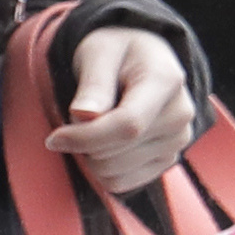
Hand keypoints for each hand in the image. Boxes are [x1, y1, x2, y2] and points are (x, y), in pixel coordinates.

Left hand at [47, 26, 196, 194]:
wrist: (141, 58)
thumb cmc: (116, 51)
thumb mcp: (99, 53)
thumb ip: (93, 84)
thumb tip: (83, 115)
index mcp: (166, 81)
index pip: (127, 125)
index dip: (84, 137)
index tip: (54, 137)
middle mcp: (180, 115)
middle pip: (117, 153)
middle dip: (83, 141)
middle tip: (78, 114)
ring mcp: (177, 141)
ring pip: (114, 173)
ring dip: (89, 155)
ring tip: (93, 124)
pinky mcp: (167, 160)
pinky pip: (121, 183)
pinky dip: (101, 170)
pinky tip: (102, 143)